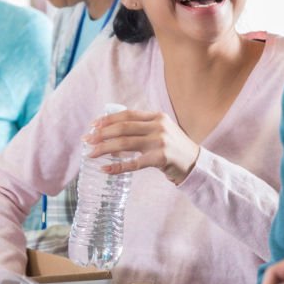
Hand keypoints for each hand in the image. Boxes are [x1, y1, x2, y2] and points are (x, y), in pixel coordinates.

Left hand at [83, 109, 199, 184]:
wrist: (195, 163)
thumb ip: (143, 127)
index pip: (126, 115)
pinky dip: (117, 167)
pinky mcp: (160, 159)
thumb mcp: (162, 130)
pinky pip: (133, 163)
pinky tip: (105, 169)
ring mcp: (160, 142)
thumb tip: (113, 130)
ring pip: (124, 144)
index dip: (107, 119)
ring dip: (104, 148)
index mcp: (156, 117)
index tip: (92, 125)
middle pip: (122, 128)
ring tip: (91, 153)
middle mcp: (158, 127)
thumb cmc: (174, 148)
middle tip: (87, 140)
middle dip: (101, 134)